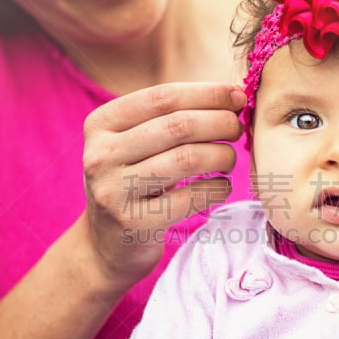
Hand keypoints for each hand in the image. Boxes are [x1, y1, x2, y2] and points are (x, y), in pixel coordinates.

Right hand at [82, 82, 245, 287]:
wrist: (106, 244)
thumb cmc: (135, 182)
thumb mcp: (136, 144)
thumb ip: (172, 118)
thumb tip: (233, 95)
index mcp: (100, 124)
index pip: (162, 97)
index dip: (207, 94)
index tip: (238, 96)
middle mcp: (100, 155)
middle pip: (177, 126)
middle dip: (219, 123)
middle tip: (238, 129)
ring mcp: (113, 191)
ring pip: (187, 159)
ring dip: (222, 155)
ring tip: (230, 159)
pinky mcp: (133, 224)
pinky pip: (190, 198)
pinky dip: (217, 189)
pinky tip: (222, 187)